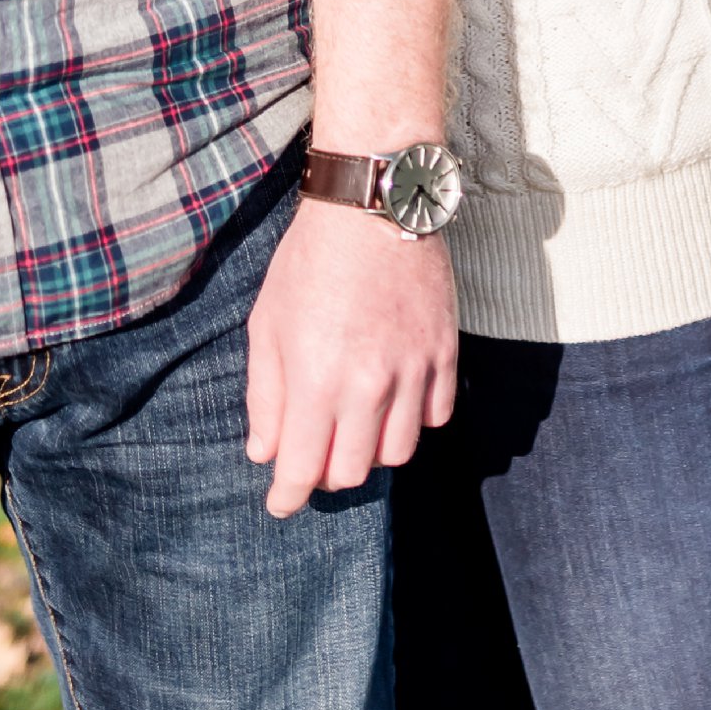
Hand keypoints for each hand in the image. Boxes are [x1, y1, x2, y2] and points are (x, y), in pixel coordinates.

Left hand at [245, 190, 455, 516]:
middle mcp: (368, 385)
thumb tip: (265, 452)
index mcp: (316, 381)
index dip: (288, 497)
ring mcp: (413, 370)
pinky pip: (436, 416)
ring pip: (398, 452)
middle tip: (316, 451)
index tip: (281, 503)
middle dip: (327, 472)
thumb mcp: (267, 324)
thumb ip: (266, 395)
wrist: (371, 206)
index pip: (304, 470)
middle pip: (353, 472)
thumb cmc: (309, 261)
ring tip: (356, 425)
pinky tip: (395, 398)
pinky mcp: (444, 351)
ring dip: (372, 450)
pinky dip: (415, 419)